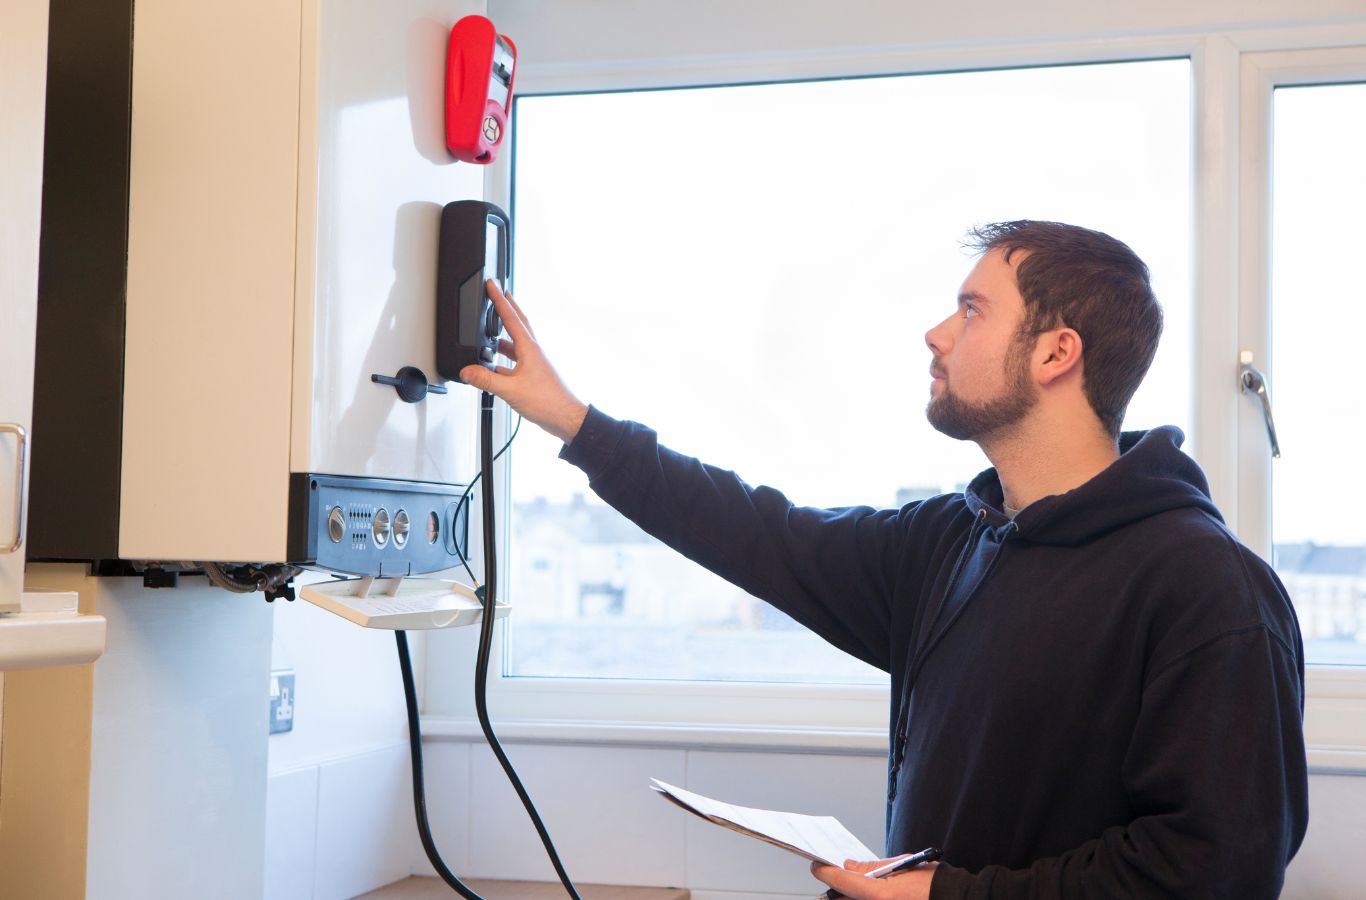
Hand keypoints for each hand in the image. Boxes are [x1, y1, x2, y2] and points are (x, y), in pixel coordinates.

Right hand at [459, 280, 589, 443]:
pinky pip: (515, 361)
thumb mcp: (511, 390)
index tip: (493, 285)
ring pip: (516, 343)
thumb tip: (467, 371)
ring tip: (490, 332)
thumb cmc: (548, 402)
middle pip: (518, 323)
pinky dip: (504, 359)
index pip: (512, 317)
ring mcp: (535, 363)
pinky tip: (495, 366)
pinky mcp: (534, 375)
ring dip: (503, 335)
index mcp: (530, 349)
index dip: (500, 300)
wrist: (566, 418)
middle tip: (498, 294)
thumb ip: (486, 380)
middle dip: (507, 308)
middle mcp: (534, 352)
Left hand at [810, 856, 936, 899]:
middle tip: (830, 876)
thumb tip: (849, 866)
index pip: (842, 882)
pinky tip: (861, 892)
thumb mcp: (901, 866)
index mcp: (880, 895)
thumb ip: (872, 868)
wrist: (953, 898)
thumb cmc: (932, 882)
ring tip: (845, 885)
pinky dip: (859, 898)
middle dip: (834, 888)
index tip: (817, 866)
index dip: (825, 872)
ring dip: (846, 896)